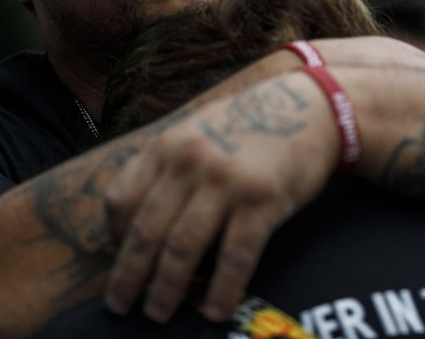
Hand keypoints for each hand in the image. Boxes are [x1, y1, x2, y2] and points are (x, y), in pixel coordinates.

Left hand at [102, 72, 337, 322]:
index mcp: (166, 146)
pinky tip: (213, 312)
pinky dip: (220, 290)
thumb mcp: (194, 133)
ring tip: (157, 314)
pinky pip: (234, 256)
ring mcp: (226, 180)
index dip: (114, 238)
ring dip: (167, 288)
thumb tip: (132, 220)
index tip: (118, 261)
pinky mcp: (262, 200)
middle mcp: (189, 161)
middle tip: (119, 306)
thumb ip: (164, 167)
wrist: (310, 109)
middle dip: (129, 275)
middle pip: (147, 230)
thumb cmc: (246, 127)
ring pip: (183, 248)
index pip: (121, 200)